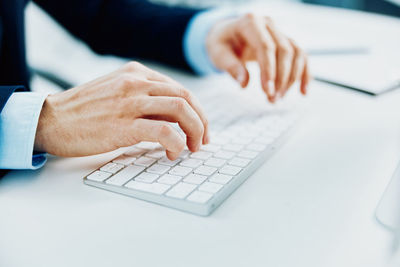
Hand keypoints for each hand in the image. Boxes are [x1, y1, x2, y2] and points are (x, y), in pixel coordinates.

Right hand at [34, 62, 208, 159]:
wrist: (51, 120)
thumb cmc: (85, 111)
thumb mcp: (116, 91)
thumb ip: (144, 97)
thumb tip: (174, 119)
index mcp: (136, 73)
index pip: (180, 89)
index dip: (197, 110)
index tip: (200, 127)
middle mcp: (136, 82)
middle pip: (186, 98)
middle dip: (202, 121)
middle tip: (202, 140)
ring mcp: (130, 102)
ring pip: (181, 110)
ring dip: (194, 131)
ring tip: (191, 148)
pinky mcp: (124, 124)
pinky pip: (165, 131)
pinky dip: (176, 143)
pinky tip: (172, 153)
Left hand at [206, 13, 310, 102]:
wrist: (226, 35)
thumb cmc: (221, 44)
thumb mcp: (219, 54)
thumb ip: (231, 67)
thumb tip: (244, 83)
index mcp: (250, 23)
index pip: (266, 46)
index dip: (269, 70)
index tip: (267, 91)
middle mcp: (268, 23)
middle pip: (284, 50)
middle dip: (281, 78)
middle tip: (272, 99)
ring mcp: (279, 31)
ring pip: (296, 53)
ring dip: (291, 79)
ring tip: (278, 98)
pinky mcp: (285, 41)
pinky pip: (301, 56)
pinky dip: (304, 74)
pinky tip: (303, 91)